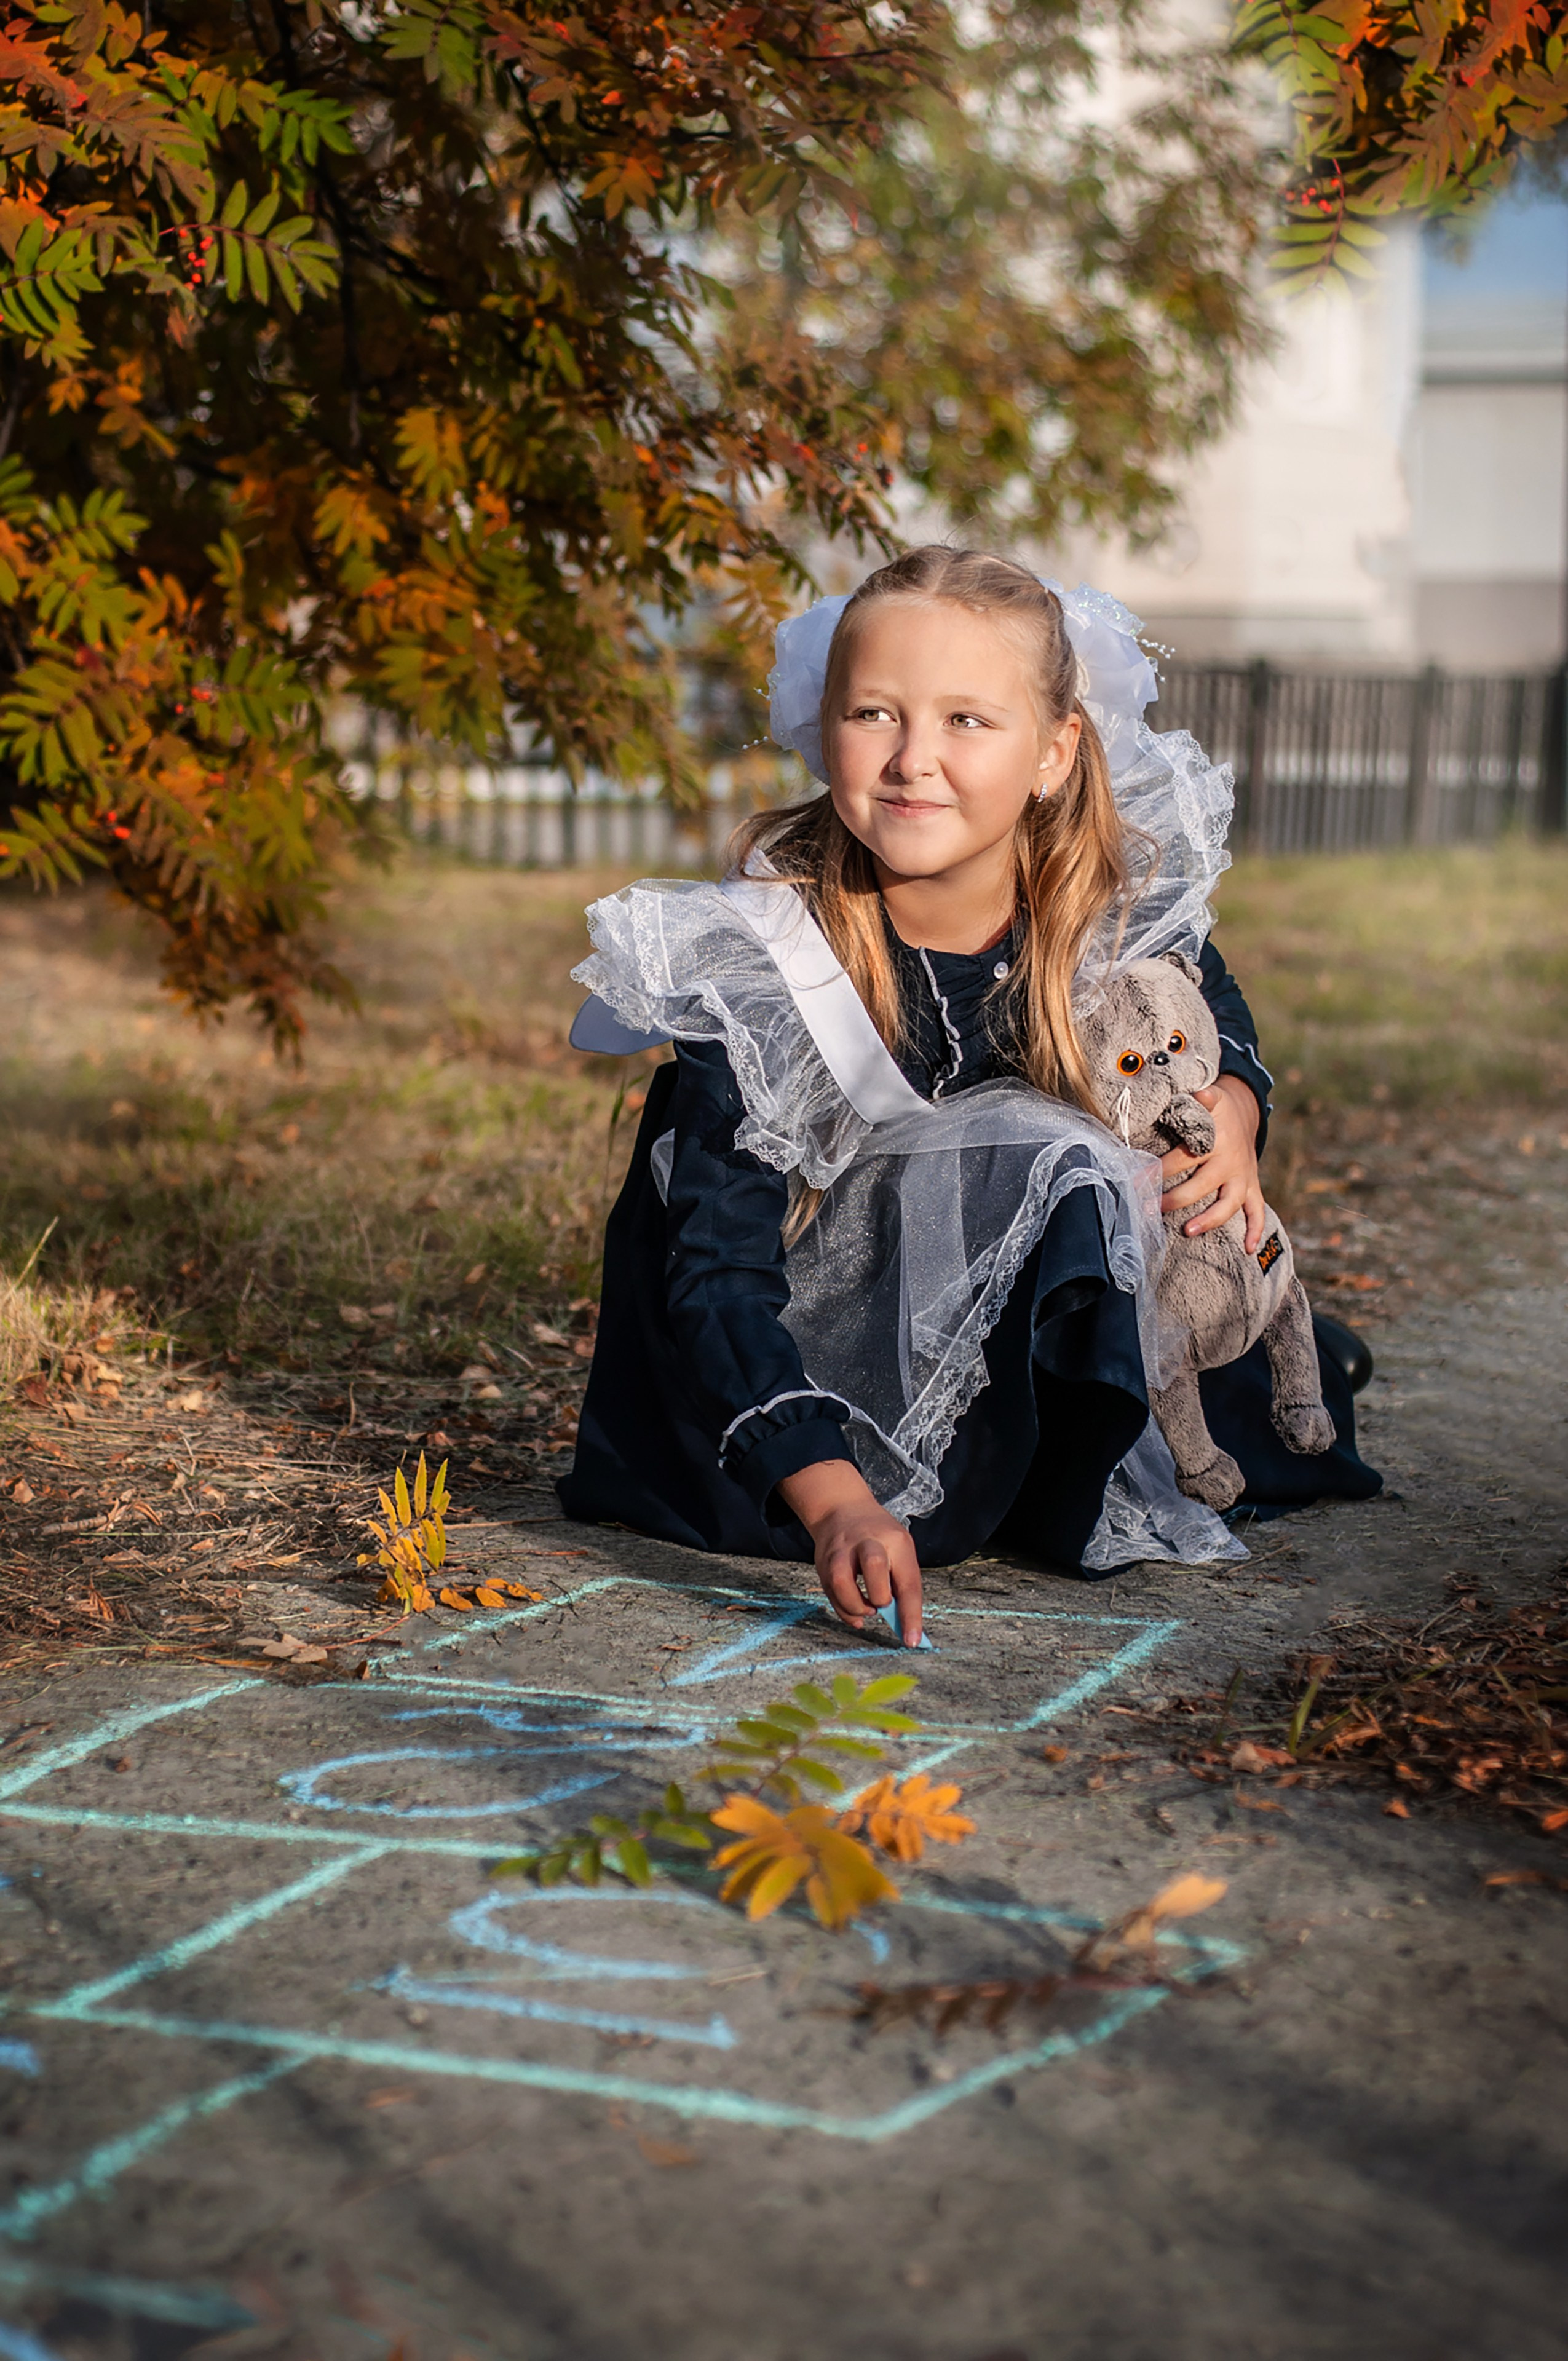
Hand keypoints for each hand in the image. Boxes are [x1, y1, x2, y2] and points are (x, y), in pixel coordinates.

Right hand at [775, 1459, 923, 1646]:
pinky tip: (854, 1611)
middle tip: (882, 1605)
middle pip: (874, 1568)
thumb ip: (900, 1582)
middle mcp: (868, 1542)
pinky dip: (844, 1610)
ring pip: (842, 1582)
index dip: (911, 1615)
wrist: (842, 1509)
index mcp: (896, 1541)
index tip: (912, 1641)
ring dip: (855, 1606)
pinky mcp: (823, 1562)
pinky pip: (831, 1593)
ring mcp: (842, 1551)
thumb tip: (903, 1625)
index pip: (907, 1581)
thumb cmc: (879, 1536)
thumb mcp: (899, 1548)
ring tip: (866, 1609)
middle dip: (880, 1597)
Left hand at [1160, 1074, 1266, 1251]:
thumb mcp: (1210, 1096)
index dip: (1158, 1170)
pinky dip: (1255, 1230)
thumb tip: (1199, 1092)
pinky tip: (1248, 1249)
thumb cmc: (1214, 1110)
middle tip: (1151, 1209)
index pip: (1182, 1158)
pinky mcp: (1251, 1186)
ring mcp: (1242, 1176)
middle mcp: (1229, 1160)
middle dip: (1175, 1199)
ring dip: (1210, 1219)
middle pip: (1201, 1185)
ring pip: (1229, 1203)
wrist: (1243, 1113)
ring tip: (1187, 1231)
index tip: (1136, 1181)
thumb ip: (1202, 1097)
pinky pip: (1258, 1211)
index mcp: (1214, 1139)